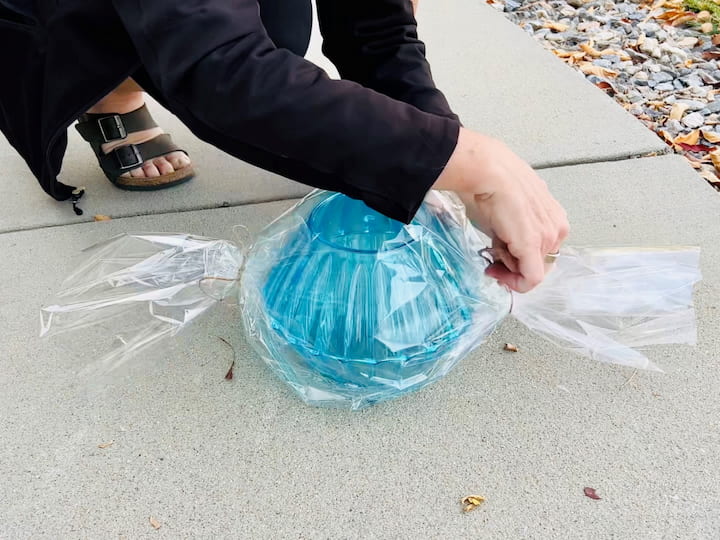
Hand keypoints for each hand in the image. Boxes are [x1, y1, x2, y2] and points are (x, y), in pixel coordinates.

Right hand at [433, 128, 568, 292]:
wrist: (489, 171)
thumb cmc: (494, 182)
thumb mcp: (511, 210)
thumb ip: (515, 230)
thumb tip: (505, 247)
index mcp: (555, 217)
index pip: (542, 252)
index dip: (521, 261)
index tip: (501, 260)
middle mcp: (557, 228)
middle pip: (539, 264)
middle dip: (515, 268)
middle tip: (494, 263)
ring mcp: (546, 238)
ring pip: (532, 272)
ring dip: (509, 270)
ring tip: (492, 252)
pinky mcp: (532, 246)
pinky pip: (530, 279)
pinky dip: (513, 283)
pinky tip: (496, 270)